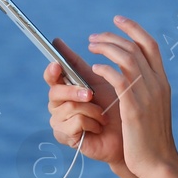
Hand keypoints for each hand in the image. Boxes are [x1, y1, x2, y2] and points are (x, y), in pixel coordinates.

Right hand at [43, 41, 123, 169]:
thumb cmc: (112, 107)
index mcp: (64, 88)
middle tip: (90, 94)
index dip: (52, 71)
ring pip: (70, 106)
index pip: (51, 76)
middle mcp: (58, 104)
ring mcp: (59, 121)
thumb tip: (57, 41)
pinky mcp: (65, 136)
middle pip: (55, 91)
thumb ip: (77, 64)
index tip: (57, 64)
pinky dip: (93, 123)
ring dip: (92, 110)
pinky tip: (99, 127)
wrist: (126, 135)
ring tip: (103, 115)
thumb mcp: (96, 82)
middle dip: (75, 91)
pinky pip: (76, 122)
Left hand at [86, 16, 175, 177]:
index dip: (134, 29)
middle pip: (136, 47)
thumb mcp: (150, 107)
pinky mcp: (135, 108)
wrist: (158, 163)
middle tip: (93, 38)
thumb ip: (143, 88)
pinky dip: (106, 69)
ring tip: (90, 47)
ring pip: (128, 58)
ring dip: (106, 48)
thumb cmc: (149, 138)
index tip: (117, 20)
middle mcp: (157, 84)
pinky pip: (120, 79)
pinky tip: (94, 69)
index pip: (150, 45)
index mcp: (161, 81)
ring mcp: (147, 95)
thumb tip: (129, 73)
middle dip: (113, 37)